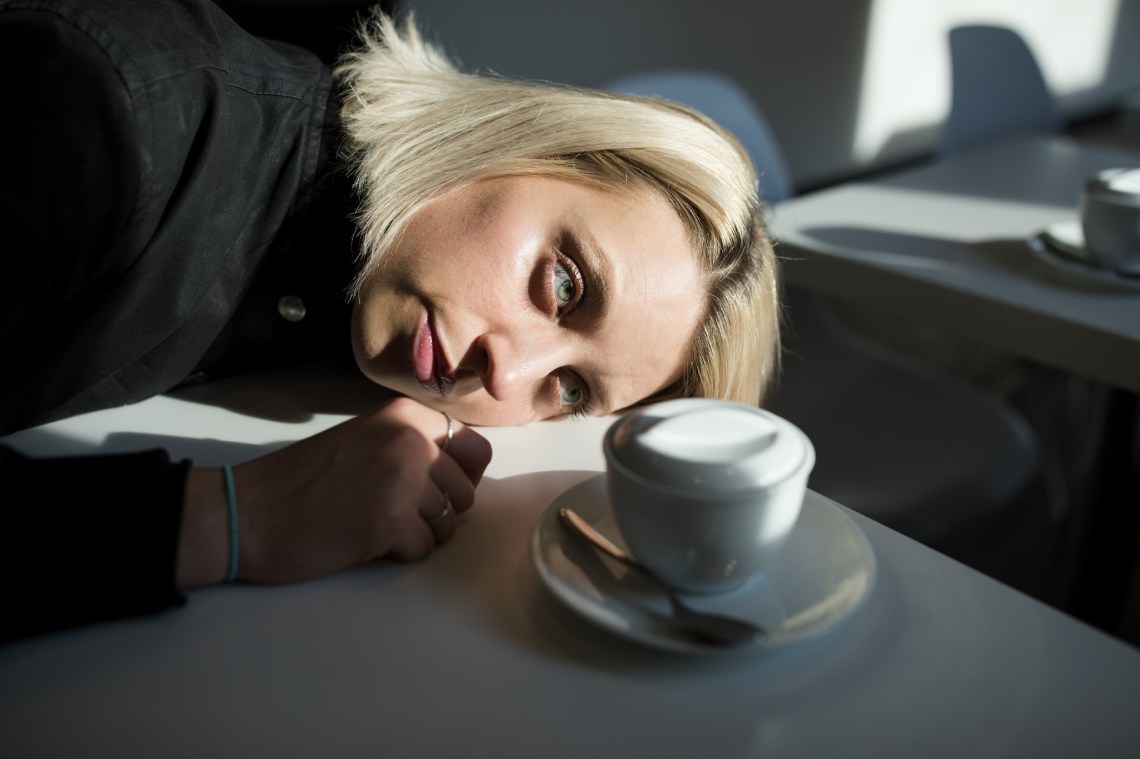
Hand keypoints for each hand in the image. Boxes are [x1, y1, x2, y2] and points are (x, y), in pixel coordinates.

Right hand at [177, 397, 491, 586]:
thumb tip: (463, 473)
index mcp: (405, 415)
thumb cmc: (302, 480)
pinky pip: (423, 549)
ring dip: (417, 533)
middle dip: (438, 511)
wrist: (248, 511)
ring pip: (449, 524)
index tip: (433, 487)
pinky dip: (398, 553)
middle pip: (465, 492)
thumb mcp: (365, 439)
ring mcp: (402, 480)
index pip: (475, 449)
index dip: (460, 476)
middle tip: (393, 511)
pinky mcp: (390, 522)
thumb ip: (412, 446)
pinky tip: (364, 540)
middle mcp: (410, 440)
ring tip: (374, 523)